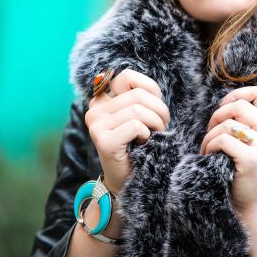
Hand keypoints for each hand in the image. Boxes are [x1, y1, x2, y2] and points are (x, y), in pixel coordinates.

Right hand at [85, 68, 169, 194]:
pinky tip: (143, 143)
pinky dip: (146, 134)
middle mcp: (94, 109)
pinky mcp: (103, 140)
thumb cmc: (137, 144)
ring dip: (155, 123)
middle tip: (161, 126)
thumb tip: (151, 91)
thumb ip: (140, 97)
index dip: (150, 89)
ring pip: (138, 110)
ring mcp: (96, 124)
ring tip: (154, 135)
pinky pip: (135, 126)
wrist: (126, 179)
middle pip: (137, 95)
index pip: (127, 77)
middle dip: (159, 110)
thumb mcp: (140, 115)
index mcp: (101, 99)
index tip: (155, 106)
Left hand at [199, 85, 256, 215]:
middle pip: (240, 105)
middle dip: (218, 114)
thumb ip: (255, 121)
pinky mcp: (251, 159)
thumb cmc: (254, 172)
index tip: (224, 106)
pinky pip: (222, 140)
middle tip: (211, 129)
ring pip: (228, 123)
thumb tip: (229, 100)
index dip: (238, 94)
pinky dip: (209, 146)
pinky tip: (209, 155)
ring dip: (210, 134)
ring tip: (208, 147)